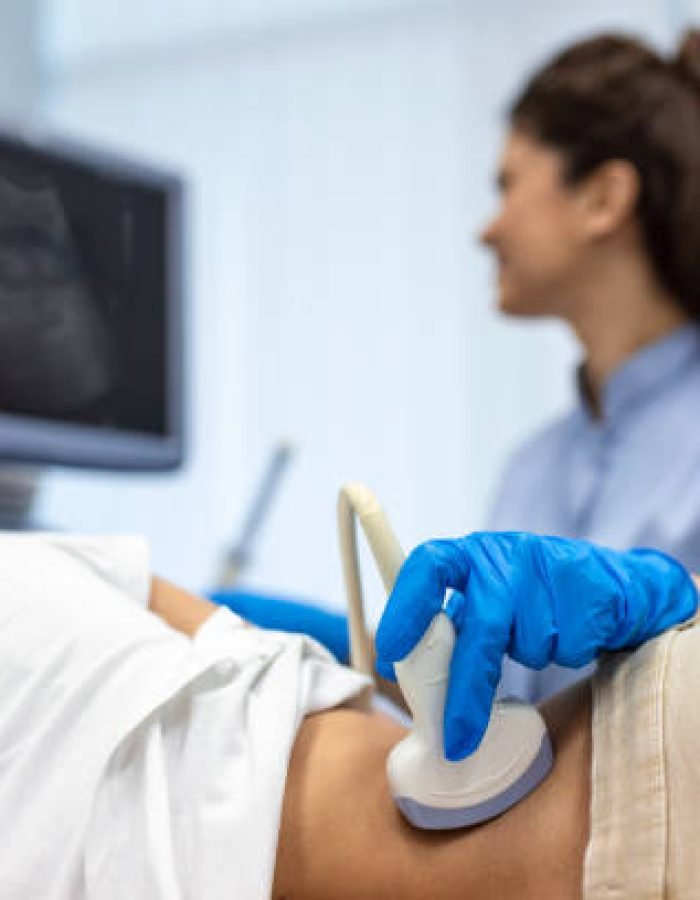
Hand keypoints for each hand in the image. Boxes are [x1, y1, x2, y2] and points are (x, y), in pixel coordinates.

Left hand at [375, 532, 697, 760]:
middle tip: (455, 738)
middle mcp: (504, 556)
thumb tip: (396, 671)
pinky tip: (568, 631)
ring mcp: (548, 570)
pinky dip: (562, 653)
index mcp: (469, 555)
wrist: (608, 584)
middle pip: (482, 629)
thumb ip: (446, 625)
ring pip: (527, 646)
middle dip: (468, 691)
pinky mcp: (588, 591)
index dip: (406, 608)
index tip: (390, 651)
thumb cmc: (529, 597)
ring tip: (537, 636)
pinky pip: (564, 649)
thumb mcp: (482, 597)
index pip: (427, 567)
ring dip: (529, 656)